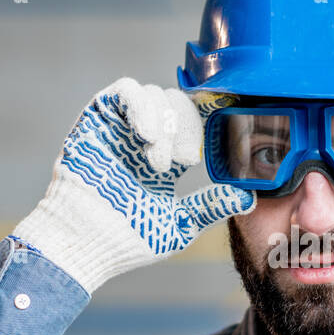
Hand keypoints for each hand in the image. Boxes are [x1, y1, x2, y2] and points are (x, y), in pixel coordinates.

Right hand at [12, 77, 255, 292]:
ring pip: (155, 94)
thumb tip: (249, 199)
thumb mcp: (179, 225)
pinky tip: (146, 136)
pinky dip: (142, 106)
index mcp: (165, 159)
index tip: (224, 131)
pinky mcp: (97, 119)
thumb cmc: (126, 242)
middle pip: (178, 105)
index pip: (194, 124)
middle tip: (185, 161)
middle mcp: (143, 139)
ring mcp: (120, 128)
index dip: (210, 121)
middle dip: (188, 127)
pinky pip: (125, 91)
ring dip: (165, 123)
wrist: (84, 244)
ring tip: (157, 161)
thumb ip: (210, 207)